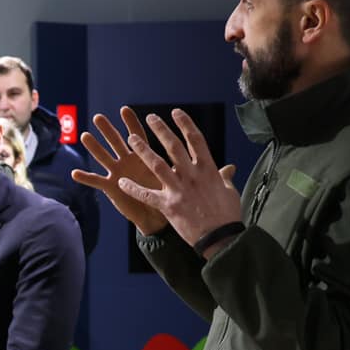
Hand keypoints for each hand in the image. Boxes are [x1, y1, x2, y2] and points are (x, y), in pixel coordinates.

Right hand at [73, 108, 170, 235]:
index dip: (130, 123)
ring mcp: (118, 173)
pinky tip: (74, 173)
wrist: (157, 217)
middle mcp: (128, 161)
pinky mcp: (111, 187)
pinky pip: (97, 181)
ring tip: (85, 136)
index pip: (137, 135)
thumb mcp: (175, 177)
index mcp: (143, 156)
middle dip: (108, 129)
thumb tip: (205, 157)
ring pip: (104, 157)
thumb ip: (181, 164)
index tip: (124, 109)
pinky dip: (86, 178)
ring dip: (94, 147)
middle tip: (98, 117)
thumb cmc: (167, 195)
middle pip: (116, 141)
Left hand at [114, 109, 244, 247]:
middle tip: (150, 117)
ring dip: (143, 150)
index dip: (185, 123)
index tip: (176, 112)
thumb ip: (224, 177)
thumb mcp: (229, 191)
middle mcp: (191, 175)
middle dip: (161, 129)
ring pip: (156, 164)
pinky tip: (120, 182)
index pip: (195, 139)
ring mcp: (178, 189)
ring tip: (131, 139)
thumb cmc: (227, 214)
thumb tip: (229, 168)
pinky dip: (132, 188)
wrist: (220, 237)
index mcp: (208, 169)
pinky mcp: (168, 205)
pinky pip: (146, 195)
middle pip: (173, 146)